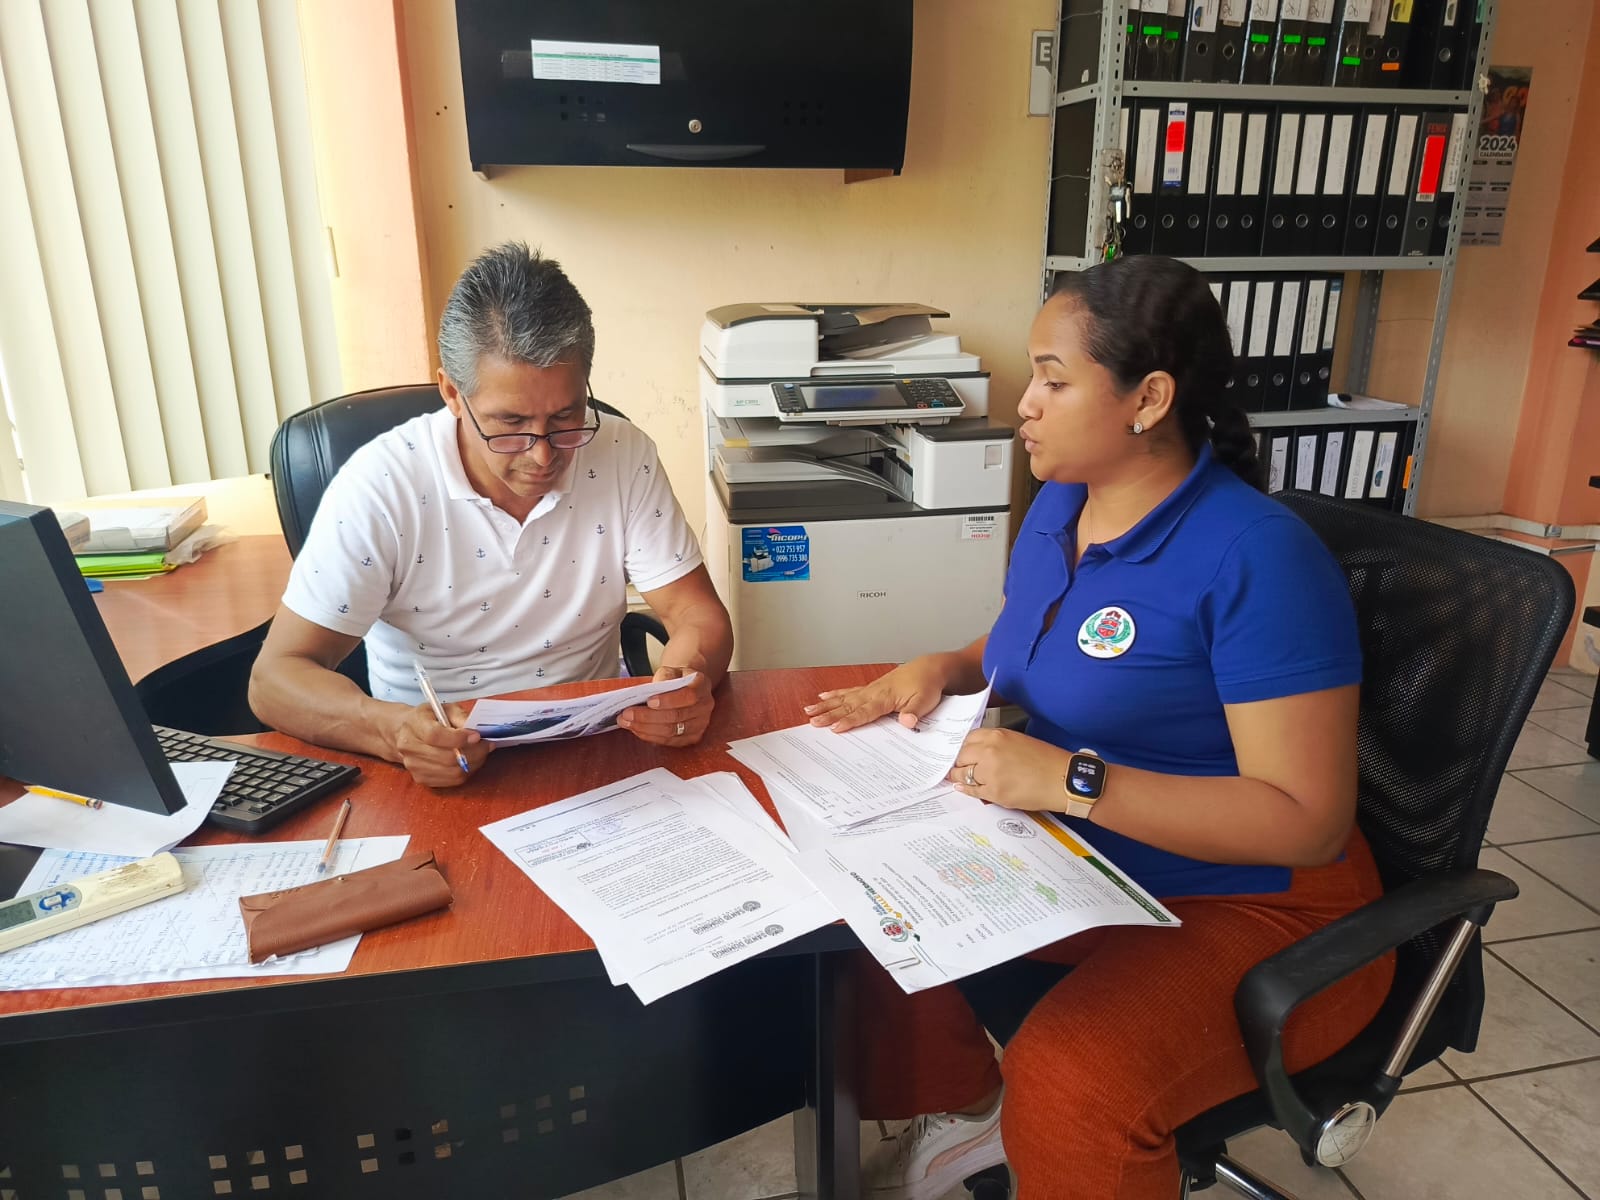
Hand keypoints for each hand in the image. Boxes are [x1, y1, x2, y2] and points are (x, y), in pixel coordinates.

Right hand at [387, 702, 490, 787]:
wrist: (406, 733)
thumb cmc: (428, 719)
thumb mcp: (443, 708)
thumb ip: (460, 716)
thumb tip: (475, 730)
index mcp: (413, 725)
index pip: (435, 736)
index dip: (459, 738)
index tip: (477, 736)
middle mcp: (410, 747)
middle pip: (446, 757)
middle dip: (474, 752)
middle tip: (487, 745)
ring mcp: (414, 766)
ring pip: (451, 772)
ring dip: (473, 763)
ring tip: (482, 752)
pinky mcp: (421, 779)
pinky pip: (451, 781)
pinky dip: (466, 772)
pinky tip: (471, 761)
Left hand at [618, 665, 714, 745]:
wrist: (687, 687)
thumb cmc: (676, 678)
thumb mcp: (669, 671)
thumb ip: (662, 679)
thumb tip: (645, 694)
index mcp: (702, 685)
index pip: (688, 695)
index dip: (668, 700)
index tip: (649, 701)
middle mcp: (705, 706)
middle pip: (677, 716)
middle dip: (648, 717)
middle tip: (627, 714)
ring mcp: (700, 724)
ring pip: (671, 731)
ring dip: (646, 728)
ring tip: (626, 722)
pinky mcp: (692, 737)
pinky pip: (669, 741)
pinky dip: (651, 736)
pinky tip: (637, 730)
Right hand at [805, 657, 949, 732]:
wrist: (929, 668)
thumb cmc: (927, 685)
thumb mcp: (927, 700)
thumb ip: (915, 712)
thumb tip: (906, 722)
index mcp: (885, 697)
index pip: (864, 711)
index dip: (849, 720)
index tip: (834, 727)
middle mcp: (873, 692)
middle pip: (848, 705)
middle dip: (829, 714)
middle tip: (812, 722)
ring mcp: (870, 689)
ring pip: (844, 697)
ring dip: (826, 704)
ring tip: (808, 711)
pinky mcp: (871, 688)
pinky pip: (849, 691)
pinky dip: (835, 694)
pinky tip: (823, 696)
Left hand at [948, 728, 1071, 811]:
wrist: (1064, 780)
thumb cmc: (1047, 761)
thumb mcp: (1018, 741)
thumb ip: (996, 744)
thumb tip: (978, 752)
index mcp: (997, 736)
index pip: (967, 739)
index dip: (962, 748)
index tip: (959, 754)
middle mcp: (990, 751)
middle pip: (961, 756)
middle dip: (958, 763)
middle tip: (956, 768)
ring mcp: (990, 772)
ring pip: (962, 774)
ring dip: (959, 777)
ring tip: (958, 779)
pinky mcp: (994, 791)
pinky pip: (972, 791)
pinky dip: (966, 790)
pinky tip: (964, 789)